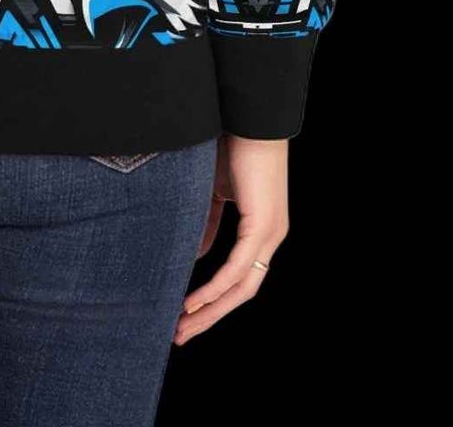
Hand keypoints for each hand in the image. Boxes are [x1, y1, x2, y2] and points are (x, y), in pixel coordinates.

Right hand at [174, 134, 287, 343]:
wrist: (248, 117)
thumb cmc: (232, 145)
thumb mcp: (213, 192)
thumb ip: (206, 224)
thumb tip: (195, 255)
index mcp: (261, 230)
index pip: (238, 277)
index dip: (213, 299)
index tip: (184, 314)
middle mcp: (270, 238)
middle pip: (241, 292)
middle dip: (210, 316)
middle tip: (181, 335)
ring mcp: (270, 234)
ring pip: (241, 287)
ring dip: (210, 310)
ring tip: (183, 326)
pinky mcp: (263, 227)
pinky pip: (238, 268)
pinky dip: (216, 287)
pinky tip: (195, 300)